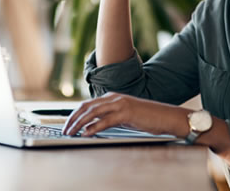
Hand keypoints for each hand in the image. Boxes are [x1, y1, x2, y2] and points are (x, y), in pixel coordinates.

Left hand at [62, 92, 189, 137]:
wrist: (164, 115)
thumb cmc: (145, 116)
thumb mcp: (123, 115)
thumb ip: (109, 117)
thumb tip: (91, 126)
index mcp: (112, 97)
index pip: (88, 104)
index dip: (75, 114)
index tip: (67, 124)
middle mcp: (114, 98)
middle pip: (87, 106)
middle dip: (73, 118)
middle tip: (65, 130)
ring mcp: (120, 104)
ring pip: (94, 112)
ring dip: (80, 123)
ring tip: (71, 133)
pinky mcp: (127, 113)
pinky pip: (106, 120)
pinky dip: (94, 127)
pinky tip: (87, 134)